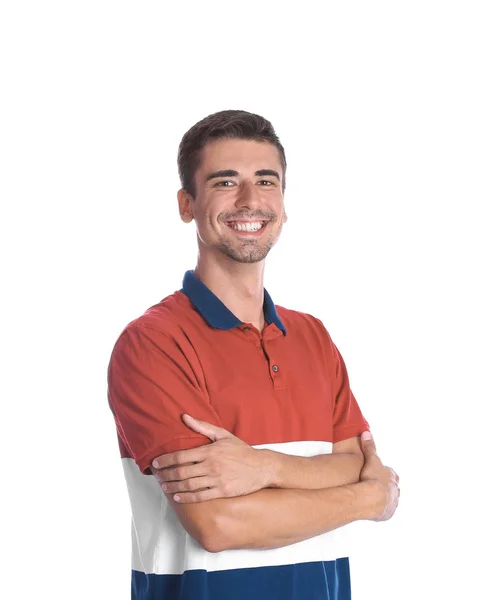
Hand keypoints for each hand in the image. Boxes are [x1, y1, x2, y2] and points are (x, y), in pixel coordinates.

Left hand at [151, 415, 270, 502]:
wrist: (261, 467)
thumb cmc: (241, 450)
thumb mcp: (223, 435)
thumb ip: (202, 427)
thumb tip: (185, 417)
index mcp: (210, 451)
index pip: (181, 456)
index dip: (165, 460)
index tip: (156, 463)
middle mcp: (211, 465)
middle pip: (181, 472)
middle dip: (166, 475)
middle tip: (157, 476)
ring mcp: (216, 480)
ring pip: (188, 485)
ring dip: (173, 486)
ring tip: (163, 486)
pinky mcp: (222, 491)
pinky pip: (200, 496)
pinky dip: (186, 497)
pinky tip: (178, 496)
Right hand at [360, 431, 399, 520]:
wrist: (372, 499)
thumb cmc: (372, 478)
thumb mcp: (371, 459)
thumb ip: (369, 446)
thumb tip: (366, 432)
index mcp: (393, 477)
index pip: (389, 473)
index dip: (381, 472)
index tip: (374, 473)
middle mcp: (396, 490)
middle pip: (390, 486)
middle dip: (383, 486)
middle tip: (371, 485)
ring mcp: (392, 502)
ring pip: (388, 499)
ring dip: (381, 498)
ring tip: (370, 497)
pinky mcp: (388, 513)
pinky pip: (384, 510)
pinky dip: (379, 508)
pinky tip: (371, 507)